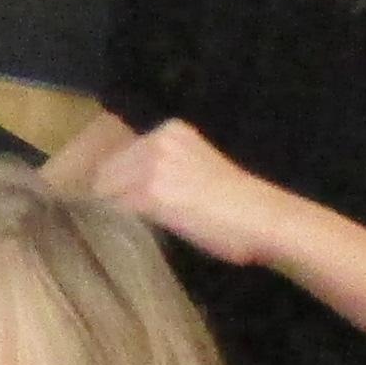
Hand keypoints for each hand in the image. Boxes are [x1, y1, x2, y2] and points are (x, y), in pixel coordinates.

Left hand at [86, 118, 283, 266]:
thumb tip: (126, 188)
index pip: (121, 154)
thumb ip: (162, 167)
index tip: (111, 200)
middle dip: (106, 195)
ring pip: (106, 189)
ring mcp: (152, 166)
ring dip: (108, 210)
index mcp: (170, 130)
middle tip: (107, 219)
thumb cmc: (237, 202)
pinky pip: (116, 208)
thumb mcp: (196, 166)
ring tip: (116, 229)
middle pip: (107, 170)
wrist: (259, 216)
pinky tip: (123, 234)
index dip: (113, 181)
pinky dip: (115, 221)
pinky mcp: (150, 194)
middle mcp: (158, 141)